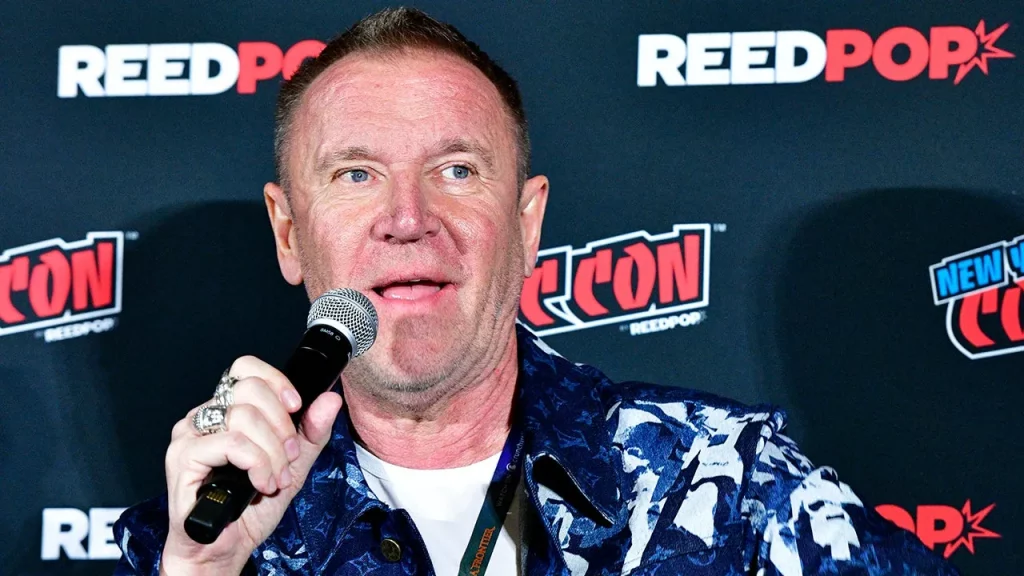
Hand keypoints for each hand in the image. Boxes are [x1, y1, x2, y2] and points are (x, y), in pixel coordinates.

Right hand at [159, 356, 342, 574]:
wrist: (224, 548)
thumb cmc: (250, 507)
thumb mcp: (294, 465)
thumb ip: (312, 431)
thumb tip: (330, 398)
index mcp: (226, 411)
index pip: (246, 369)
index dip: (276, 381)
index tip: (296, 406)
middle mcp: (204, 416)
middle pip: (250, 389)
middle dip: (282, 425)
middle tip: (289, 455)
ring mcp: (189, 434)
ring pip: (244, 416)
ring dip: (272, 452)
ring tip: (276, 478)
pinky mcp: (183, 457)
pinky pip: (232, 443)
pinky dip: (257, 464)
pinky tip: (261, 484)